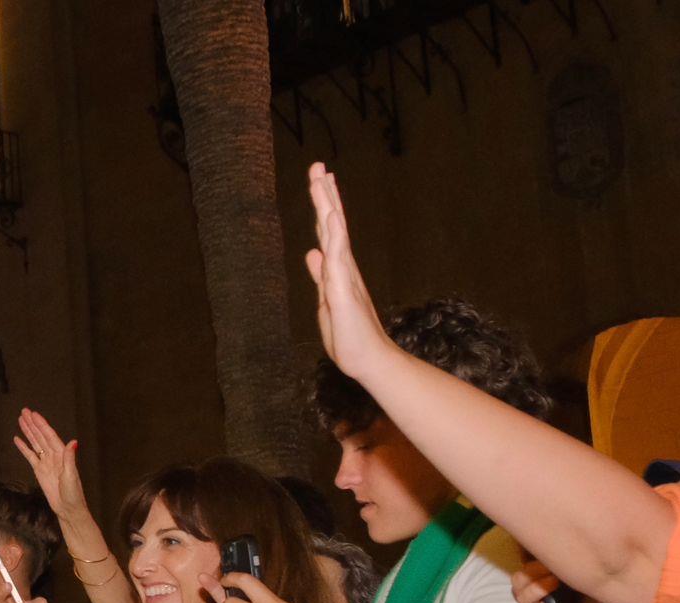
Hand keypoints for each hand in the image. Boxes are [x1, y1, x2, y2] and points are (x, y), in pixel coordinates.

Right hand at [11, 409, 89, 517]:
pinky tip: (18, 439)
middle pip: (40, 436)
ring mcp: (45, 462)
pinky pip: (30, 456)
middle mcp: (53, 455)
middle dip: (33, 424)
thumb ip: (70, 458)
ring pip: (35, 443)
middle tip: (24, 411)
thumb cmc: (73, 493)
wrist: (67, 508)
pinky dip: (24, 447)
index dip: (41, 424)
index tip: (33, 414)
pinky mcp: (39, 471)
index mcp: (62, 454)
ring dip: (28, 432)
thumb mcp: (71, 475)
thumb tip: (73, 441)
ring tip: (20, 420)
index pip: (49, 436)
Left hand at [303, 163, 394, 382]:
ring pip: (334, 234)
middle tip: (319, 166)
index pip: (328, 232)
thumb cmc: (349, 335)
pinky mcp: (343, 290)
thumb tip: (313, 253)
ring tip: (322, 179)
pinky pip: (339, 258)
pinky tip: (332, 215)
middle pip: (332, 225)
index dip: (323, 206)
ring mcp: (345, 277)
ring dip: (328, 206)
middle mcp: (343, 268)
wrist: (367, 360)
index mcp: (337, 270)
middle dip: (324, 195)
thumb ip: (321, 275)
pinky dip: (335, 235)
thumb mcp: (326, 300)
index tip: (320, 180)